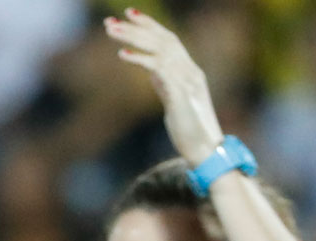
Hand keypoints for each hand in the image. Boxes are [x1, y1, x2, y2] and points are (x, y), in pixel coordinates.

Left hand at [105, 9, 223, 165]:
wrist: (205, 152)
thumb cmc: (189, 131)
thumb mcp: (174, 102)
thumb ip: (166, 84)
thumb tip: (153, 73)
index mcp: (189, 71)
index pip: (170, 39)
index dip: (150, 25)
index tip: (129, 14)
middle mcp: (190, 71)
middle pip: (163, 39)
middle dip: (136, 27)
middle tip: (110, 20)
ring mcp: (186, 81)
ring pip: (159, 49)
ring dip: (132, 38)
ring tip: (110, 31)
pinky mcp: (180, 95)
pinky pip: (158, 70)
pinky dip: (140, 59)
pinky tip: (122, 54)